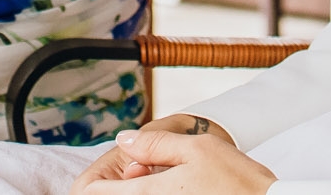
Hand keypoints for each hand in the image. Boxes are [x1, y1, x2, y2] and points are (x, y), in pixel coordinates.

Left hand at [82, 123, 273, 194]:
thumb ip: (153, 144)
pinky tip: (176, 185)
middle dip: (117, 181)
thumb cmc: (238, 181)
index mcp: (150, 194)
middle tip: (144, 163)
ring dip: (136, 188)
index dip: (95, 177)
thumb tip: (122, 140)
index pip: (91, 193)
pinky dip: (155, 194)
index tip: (119, 162)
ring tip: (162, 172)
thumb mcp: (197, 148)